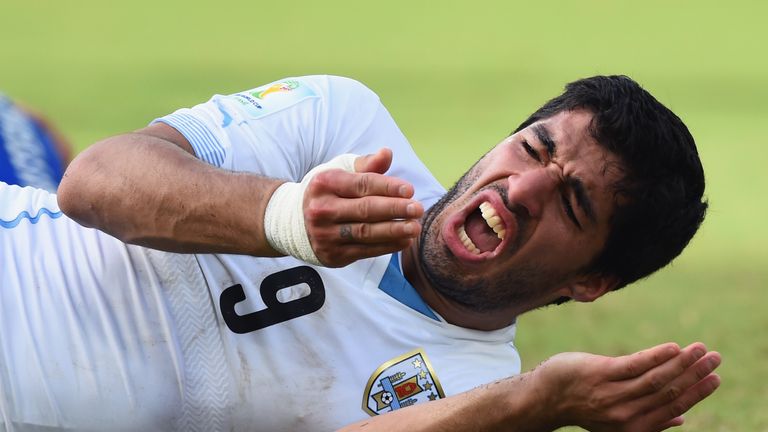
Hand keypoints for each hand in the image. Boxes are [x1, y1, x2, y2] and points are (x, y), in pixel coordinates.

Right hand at [303, 148, 423, 266]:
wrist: (295, 222)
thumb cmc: (327, 192)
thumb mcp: (340, 172)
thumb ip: (366, 165)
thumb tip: (387, 153)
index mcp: (325, 183)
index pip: (362, 184)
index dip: (388, 187)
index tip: (410, 190)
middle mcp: (321, 209)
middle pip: (366, 210)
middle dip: (395, 209)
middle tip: (418, 209)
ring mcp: (325, 234)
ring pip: (366, 233)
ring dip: (395, 230)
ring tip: (415, 227)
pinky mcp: (333, 254)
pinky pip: (365, 250)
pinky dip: (387, 246)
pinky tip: (404, 240)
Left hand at [532, 342, 720, 431]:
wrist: (546, 398)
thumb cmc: (586, 405)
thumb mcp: (617, 421)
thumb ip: (649, 419)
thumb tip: (682, 420)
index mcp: (633, 428)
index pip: (674, 409)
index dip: (697, 393)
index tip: (715, 377)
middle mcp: (625, 415)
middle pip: (669, 393)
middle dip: (696, 375)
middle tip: (715, 358)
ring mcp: (612, 394)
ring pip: (655, 379)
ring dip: (682, 363)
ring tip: (700, 348)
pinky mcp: (599, 374)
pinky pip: (634, 365)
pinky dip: (656, 357)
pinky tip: (673, 347)